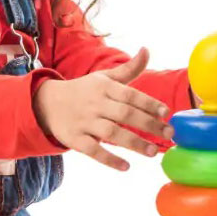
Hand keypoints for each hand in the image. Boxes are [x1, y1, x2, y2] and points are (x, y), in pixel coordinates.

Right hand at [32, 47, 172, 171]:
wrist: (47, 103)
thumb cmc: (84, 90)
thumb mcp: (104, 77)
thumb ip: (129, 69)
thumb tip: (147, 49)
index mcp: (104, 87)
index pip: (130, 95)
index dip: (149, 103)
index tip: (166, 112)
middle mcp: (95, 103)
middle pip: (125, 114)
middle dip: (149, 125)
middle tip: (169, 135)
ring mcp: (84, 122)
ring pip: (111, 133)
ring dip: (134, 143)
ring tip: (153, 152)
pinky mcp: (74, 139)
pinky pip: (93, 151)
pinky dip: (109, 159)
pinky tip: (126, 166)